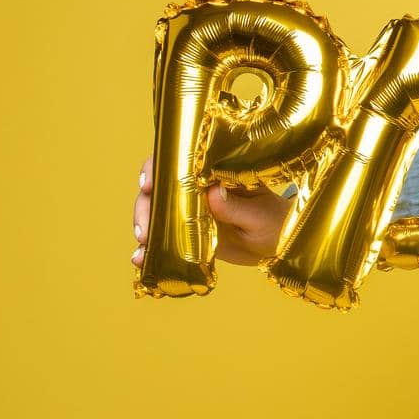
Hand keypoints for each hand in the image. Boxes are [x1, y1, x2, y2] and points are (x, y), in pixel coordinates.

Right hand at [131, 156, 292, 267]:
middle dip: (146, 203)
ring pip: (155, 210)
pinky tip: (142, 259)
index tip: (149, 183)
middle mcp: (198, 187)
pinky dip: (150, 248)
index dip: (160, 166)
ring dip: (144, 224)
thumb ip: (237, 207)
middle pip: (160, 185)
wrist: (276, 246)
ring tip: (144, 244)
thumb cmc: (274, 222)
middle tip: (144, 227)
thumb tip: (213, 193)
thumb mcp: (261, 215)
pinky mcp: (185, 231)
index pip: (183, 159)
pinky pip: (162, 237)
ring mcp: (189, 209)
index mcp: (216, 172)